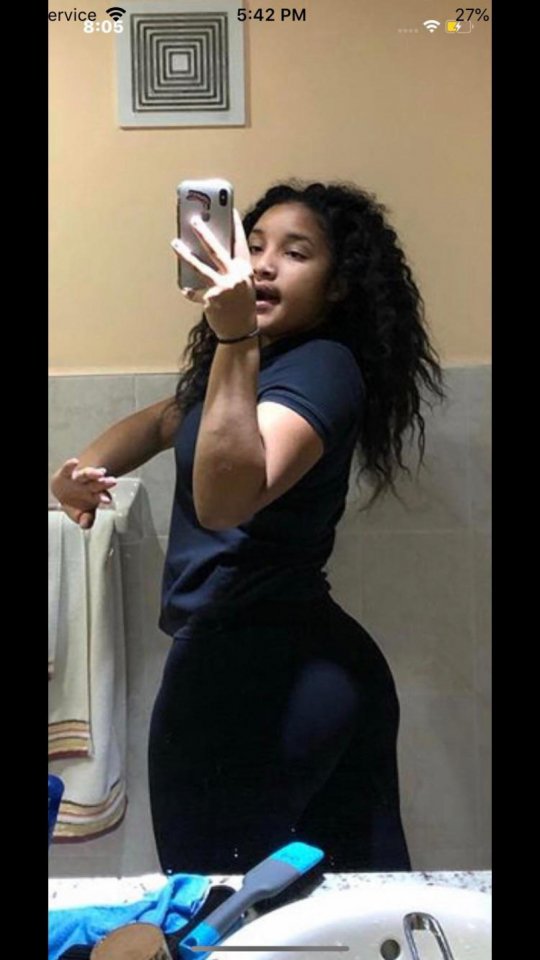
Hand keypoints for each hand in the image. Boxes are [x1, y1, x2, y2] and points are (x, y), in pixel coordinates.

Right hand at [50, 458, 116, 528]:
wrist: (64, 490)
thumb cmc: (76, 502)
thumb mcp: (81, 514)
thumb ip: (86, 519)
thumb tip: (85, 525)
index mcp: (94, 495)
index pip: (102, 495)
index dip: (105, 497)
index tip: (107, 500)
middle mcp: (89, 485)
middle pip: (98, 483)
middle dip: (105, 483)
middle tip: (112, 481)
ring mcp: (78, 479)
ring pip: (86, 475)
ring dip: (93, 473)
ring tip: (100, 473)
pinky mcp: (66, 474)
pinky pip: (68, 469)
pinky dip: (70, 465)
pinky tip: (74, 462)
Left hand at [171, 209, 256, 339]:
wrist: (239, 331)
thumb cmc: (240, 306)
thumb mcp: (242, 284)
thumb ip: (231, 269)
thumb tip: (210, 250)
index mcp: (244, 271)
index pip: (240, 244)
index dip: (235, 227)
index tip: (231, 211)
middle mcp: (235, 277)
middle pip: (216, 250)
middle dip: (204, 232)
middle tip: (193, 220)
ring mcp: (223, 287)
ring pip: (200, 266)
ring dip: (185, 254)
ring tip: (175, 243)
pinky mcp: (211, 298)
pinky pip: (194, 291)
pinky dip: (190, 290)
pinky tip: (186, 289)